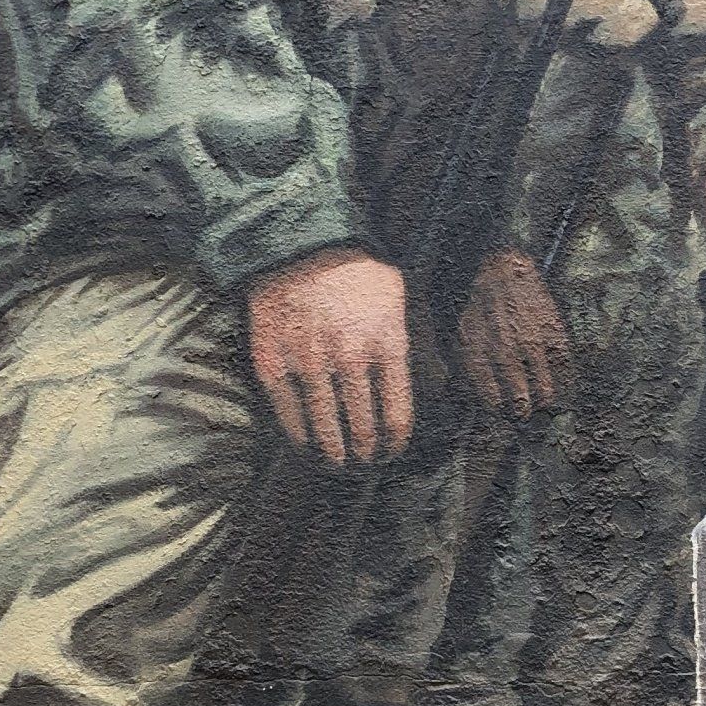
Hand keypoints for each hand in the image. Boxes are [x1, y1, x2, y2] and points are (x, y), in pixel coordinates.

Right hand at [247, 249, 413, 465]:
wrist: (297, 242)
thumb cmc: (353, 269)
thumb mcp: (398, 295)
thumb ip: (410, 339)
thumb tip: (432, 382)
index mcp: (386, 343)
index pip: (397, 415)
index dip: (395, 443)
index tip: (391, 452)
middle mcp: (350, 359)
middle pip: (363, 429)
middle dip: (366, 453)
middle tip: (364, 460)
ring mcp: (309, 363)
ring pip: (326, 428)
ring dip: (334, 453)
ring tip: (338, 462)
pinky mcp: (273, 363)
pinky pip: (288, 414)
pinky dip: (299, 437)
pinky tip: (306, 445)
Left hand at [458, 250, 572, 418]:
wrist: (502, 268)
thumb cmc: (477, 304)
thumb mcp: (458, 331)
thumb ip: (457, 363)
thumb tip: (455, 392)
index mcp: (479, 353)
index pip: (490, 399)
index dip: (498, 412)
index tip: (503, 414)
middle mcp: (505, 351)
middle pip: (518, 399)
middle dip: (523, 413)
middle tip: (526, 416)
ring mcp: (530, 342)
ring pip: (544, 387)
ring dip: (545, 401)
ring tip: (545, 405)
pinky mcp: (551, 331)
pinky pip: (562, 366)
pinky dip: (564, 380)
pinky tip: (562, 384)